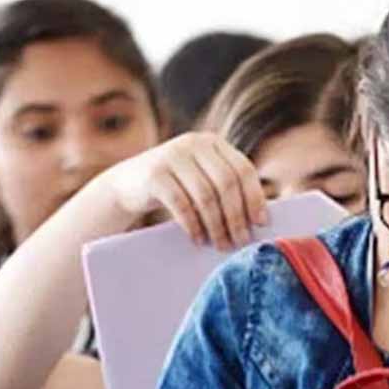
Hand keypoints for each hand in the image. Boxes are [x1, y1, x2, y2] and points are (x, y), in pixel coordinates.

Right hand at [102, 132, 266, 249]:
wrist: (127, 185)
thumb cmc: (175, 188)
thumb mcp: (201, 179)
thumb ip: (226, 188)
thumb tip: (261, 219)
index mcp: (212, 143)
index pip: (243, 169)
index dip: (255, 197)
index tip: (261, 223)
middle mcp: (194, 143)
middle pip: (227, 183)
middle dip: (236, 216)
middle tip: (241, 241)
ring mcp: (172, 155)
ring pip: (205, 195)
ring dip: (216, 225)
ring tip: (220, 245)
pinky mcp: (154, 173)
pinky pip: (181, 204)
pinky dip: (193, 225)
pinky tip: (197, 239)